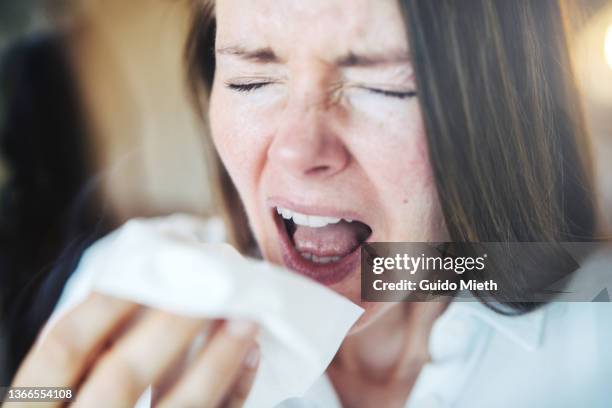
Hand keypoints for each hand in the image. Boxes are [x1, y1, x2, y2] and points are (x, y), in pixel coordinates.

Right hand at [8, 293, 259, 407]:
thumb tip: (137, 293)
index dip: (104, 301)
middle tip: (212, 277)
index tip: (147, 260)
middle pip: (123, 373)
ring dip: (217, 355)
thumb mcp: (57, 402)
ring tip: (247, 314)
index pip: (63, 348)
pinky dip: (233, 392)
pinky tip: (250, 357)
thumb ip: (83, 366)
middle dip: (170, 320)